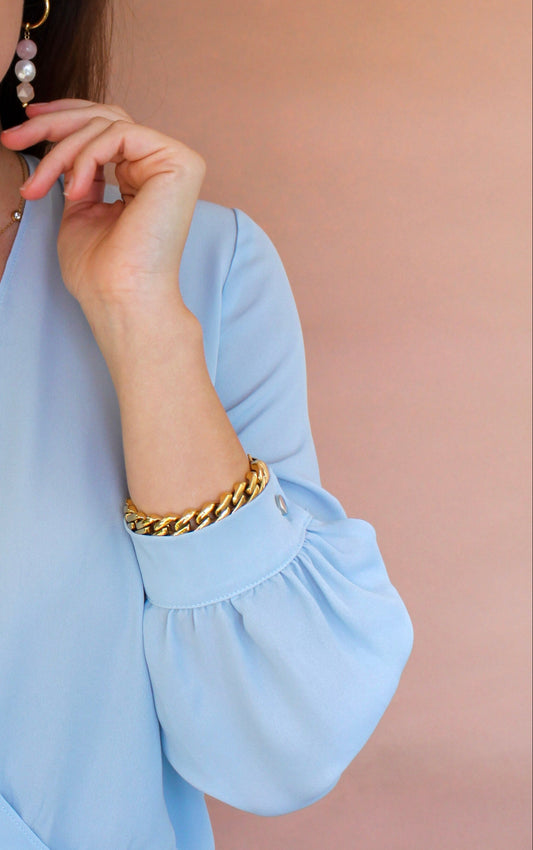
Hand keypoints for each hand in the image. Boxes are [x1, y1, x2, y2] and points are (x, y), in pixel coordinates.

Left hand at [0, 99, 205, 313]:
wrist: (120, 298)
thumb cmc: (102, 270)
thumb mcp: (80, 208)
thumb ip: (79, 172)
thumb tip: (58, 139)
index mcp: (144, 175)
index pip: (106, 128)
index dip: (64, 118)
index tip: (25, 124)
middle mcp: (163, 166)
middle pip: (105, 117)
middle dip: (53, 124)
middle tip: (13, 137)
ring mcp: (175, 162)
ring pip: (106, 124)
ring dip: (62, 150)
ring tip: (41, 186)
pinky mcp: (180, 163)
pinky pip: (118, 135)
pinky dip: (86, 157)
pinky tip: (74, 189)